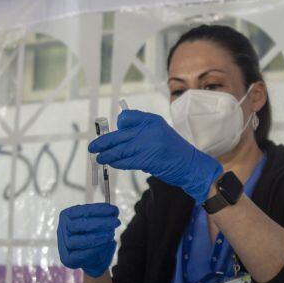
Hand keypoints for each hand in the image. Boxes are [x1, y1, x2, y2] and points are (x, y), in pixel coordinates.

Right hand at [57, 203, 119, 277]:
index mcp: (67, 216)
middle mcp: (62, 229)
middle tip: (116, 222)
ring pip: (79, 240)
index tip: (114, 210)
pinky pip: (81, 254)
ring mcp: (63, 245)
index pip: (82, 211)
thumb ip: (102, 216)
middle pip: (79, 225)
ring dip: (98, 237)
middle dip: (100, 223)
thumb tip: (113, 211)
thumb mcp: (98, 223)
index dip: (99, 210)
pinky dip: (95, 249)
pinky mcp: (67, 259)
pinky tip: (106, 244)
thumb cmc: (96, 237)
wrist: (94, 259)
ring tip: (111, 234)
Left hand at [88, 109, 222, 201]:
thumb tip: (119, 132)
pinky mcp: (147, 159)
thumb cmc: (174, 150)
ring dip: (107, 155)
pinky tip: (112, 163)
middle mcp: (149, 129)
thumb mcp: (159, 132)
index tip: (113, 134)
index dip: (118, 126)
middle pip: (119, 135)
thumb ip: (141, 130)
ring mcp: (148, 144)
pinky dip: (117, 163)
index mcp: (152, 120)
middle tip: (93, 147)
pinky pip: (126, 161)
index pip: (126, 118)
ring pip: (120, 150)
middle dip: (103, 142)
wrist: (190, 164)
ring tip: (99, 158)